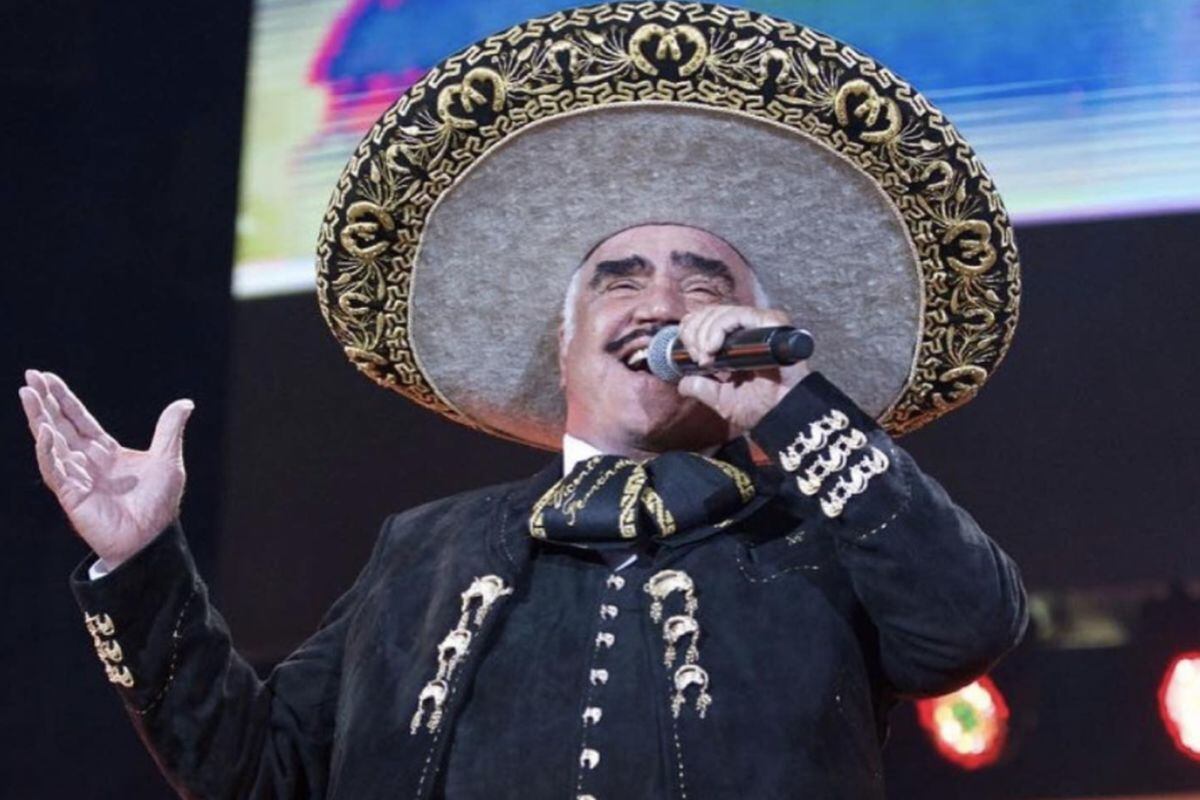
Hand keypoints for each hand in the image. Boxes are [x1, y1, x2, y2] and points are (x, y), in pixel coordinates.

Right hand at [18, 369, 193, 568]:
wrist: (152, 538)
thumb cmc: (158, 503)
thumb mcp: (168, 459)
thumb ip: (169, 430)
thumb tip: (185, 403)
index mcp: (105, 451)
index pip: (78, 418)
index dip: (63, 398)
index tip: (46, 376)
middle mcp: (86, 461)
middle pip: (60, 424)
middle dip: (44, 401)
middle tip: (30, 376)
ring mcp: (76, 477)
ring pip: (50, 442)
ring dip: (39, 419)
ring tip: (27, 394)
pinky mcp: (72, 495)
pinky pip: (55, 470)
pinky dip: (49, 451)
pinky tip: (45, 431)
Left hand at [675, 305, 809, 429]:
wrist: (783, 414)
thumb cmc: (760, 406)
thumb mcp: (720, 399)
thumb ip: (701, 388)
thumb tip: (683, 383)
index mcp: (736, 341)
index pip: (706, 318)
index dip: (691, 329)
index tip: (688, 354)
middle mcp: (748, 329)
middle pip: (711, 312)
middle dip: (694, 333)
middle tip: (697, 358)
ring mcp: (760, 324)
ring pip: (722, 311)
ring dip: (705, 332)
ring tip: (706, 357)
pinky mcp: (772, 323)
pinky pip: (741, 314)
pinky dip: (721, 328)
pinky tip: (714, 348)